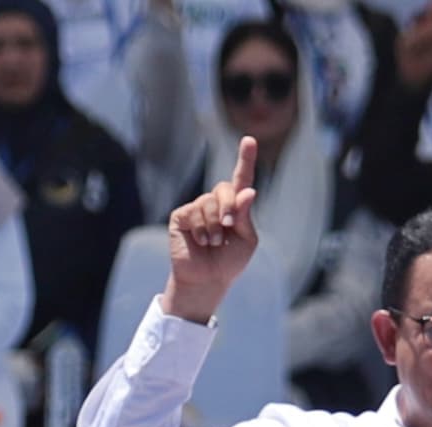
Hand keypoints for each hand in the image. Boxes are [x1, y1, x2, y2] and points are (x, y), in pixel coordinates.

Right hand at [161, 138, 263, 324]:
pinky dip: (201, 229)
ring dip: (214, 226)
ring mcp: (197, 208)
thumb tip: (247, 190)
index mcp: (236, 207)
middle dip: (229, 207)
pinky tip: (200, 242)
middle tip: (229, 226)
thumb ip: (246, 215)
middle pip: (224, 188)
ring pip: (209, 202)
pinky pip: (194, 212)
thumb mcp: (246, 240)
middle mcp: (216, 203)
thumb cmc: (228, 262)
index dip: (246, 159)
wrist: (207, 281)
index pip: (241, 179)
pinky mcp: (181, 216)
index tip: (249, 140)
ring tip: (213, 243)